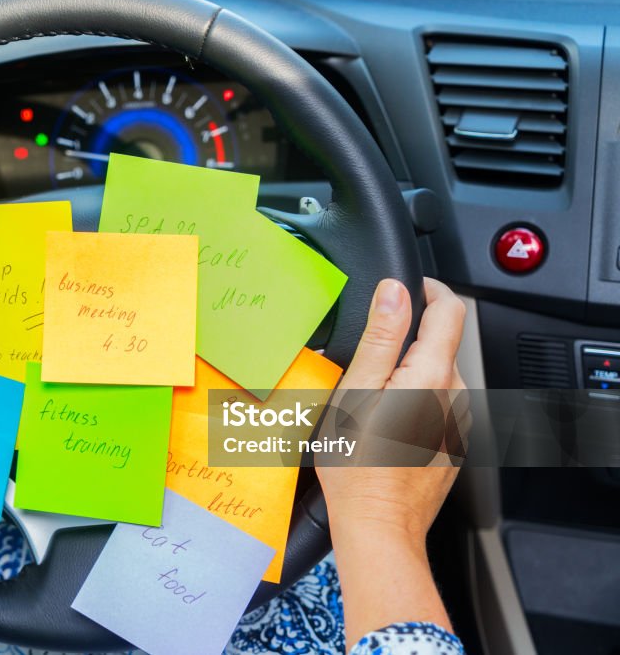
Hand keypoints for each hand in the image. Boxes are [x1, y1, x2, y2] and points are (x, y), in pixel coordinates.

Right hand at [317, 277, 466, 544]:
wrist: (378, 527)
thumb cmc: (359, 467)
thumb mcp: (357, 391)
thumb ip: (381, 336)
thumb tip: (394, 291)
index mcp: (433, 374)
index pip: (449, 308)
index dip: (428, 287)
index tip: (406, 286)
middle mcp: (455, 395)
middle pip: (439, 343)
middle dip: (405, 338)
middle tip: (363, 357)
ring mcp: (456, 422)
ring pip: (435, 376)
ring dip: (406, 372)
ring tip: (366, 396)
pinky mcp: (450, 443)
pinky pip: (434, 405)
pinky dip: (411, 401)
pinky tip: (380, 424)